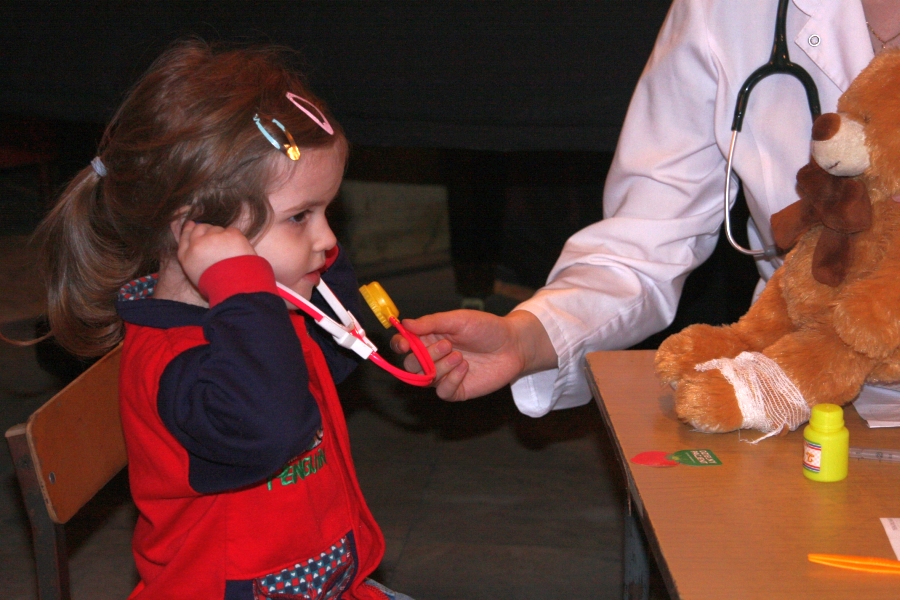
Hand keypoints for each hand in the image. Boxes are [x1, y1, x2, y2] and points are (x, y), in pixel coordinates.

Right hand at [176, 221, 255, 287]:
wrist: (235, 288)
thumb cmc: (217, 287)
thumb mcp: (196, 276)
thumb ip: (195, 260)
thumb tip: (200, 248)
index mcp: (186, 257)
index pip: (184, 238)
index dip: (188, 230)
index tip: (191, 224)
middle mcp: (197, 244)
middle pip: (199, 229)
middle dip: (207, 230)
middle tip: (216, 237)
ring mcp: (214, 238)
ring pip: (216, 229)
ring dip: (222, 236)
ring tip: (229, 251)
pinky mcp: (230, 235)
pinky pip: (231, 230)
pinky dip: (235, 237)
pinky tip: (237, 249)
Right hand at [391, 309, 556, 400]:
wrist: (512, 345)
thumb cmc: (486, 328)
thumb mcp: (458, 319)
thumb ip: (431, 322)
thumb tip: (404, 324)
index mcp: (429, 338)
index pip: (403, 345)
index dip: (399, 345)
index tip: (405, 343)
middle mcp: (433, 357)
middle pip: (410, 365)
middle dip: (424, 356)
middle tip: (447, 345)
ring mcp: (444, 375)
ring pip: (424, 379)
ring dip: (440, 367)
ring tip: (460, 356)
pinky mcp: (457, 389)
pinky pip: (442, 392)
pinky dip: (450, 380)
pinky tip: (465, 369)